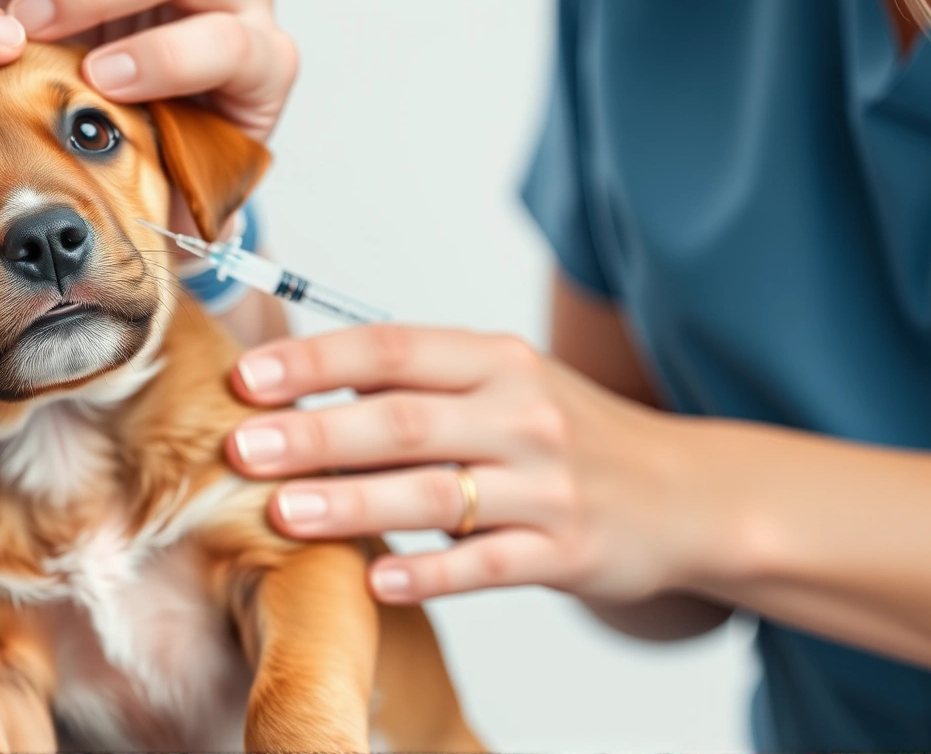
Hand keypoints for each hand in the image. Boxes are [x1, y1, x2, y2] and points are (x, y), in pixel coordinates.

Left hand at [225, 326, 732, 605]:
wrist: (689, 494)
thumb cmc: (571, 435)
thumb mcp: (507, 384)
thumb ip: (420, 383)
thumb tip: (302, 379)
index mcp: (498, 360)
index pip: (392, 349)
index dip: (315, 362)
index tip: (247, 378)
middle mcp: (523, 413)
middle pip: (402, 420)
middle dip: (314, 433)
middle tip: (241, 447)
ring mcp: (548, 485)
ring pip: (436, 493)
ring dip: (353, 503)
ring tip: (282, 514)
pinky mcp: (568, 550)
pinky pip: (488, 565)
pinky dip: (431, 573)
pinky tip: (378, 582)